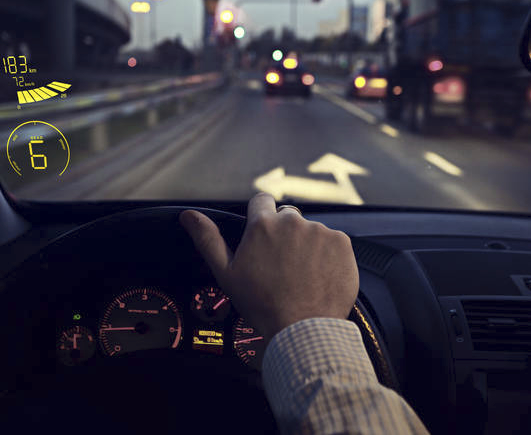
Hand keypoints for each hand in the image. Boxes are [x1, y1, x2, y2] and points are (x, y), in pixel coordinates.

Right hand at [179, 193, 358, 343]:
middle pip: (287, 217)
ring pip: (311, 231)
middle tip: (281, 265)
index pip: (261, 201)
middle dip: (284, 235)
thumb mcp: (227, 274)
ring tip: (301, 276)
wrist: (303, 330)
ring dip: (307, 246)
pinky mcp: (342, 243)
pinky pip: (333, 242)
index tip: (263, 237)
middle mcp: (293, 222)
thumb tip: (188, 215)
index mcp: (263, 225)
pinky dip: (328, 256)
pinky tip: (319, 277)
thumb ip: (208, 239)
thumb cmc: (262, 305)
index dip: (261, 217)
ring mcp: (320, 231)